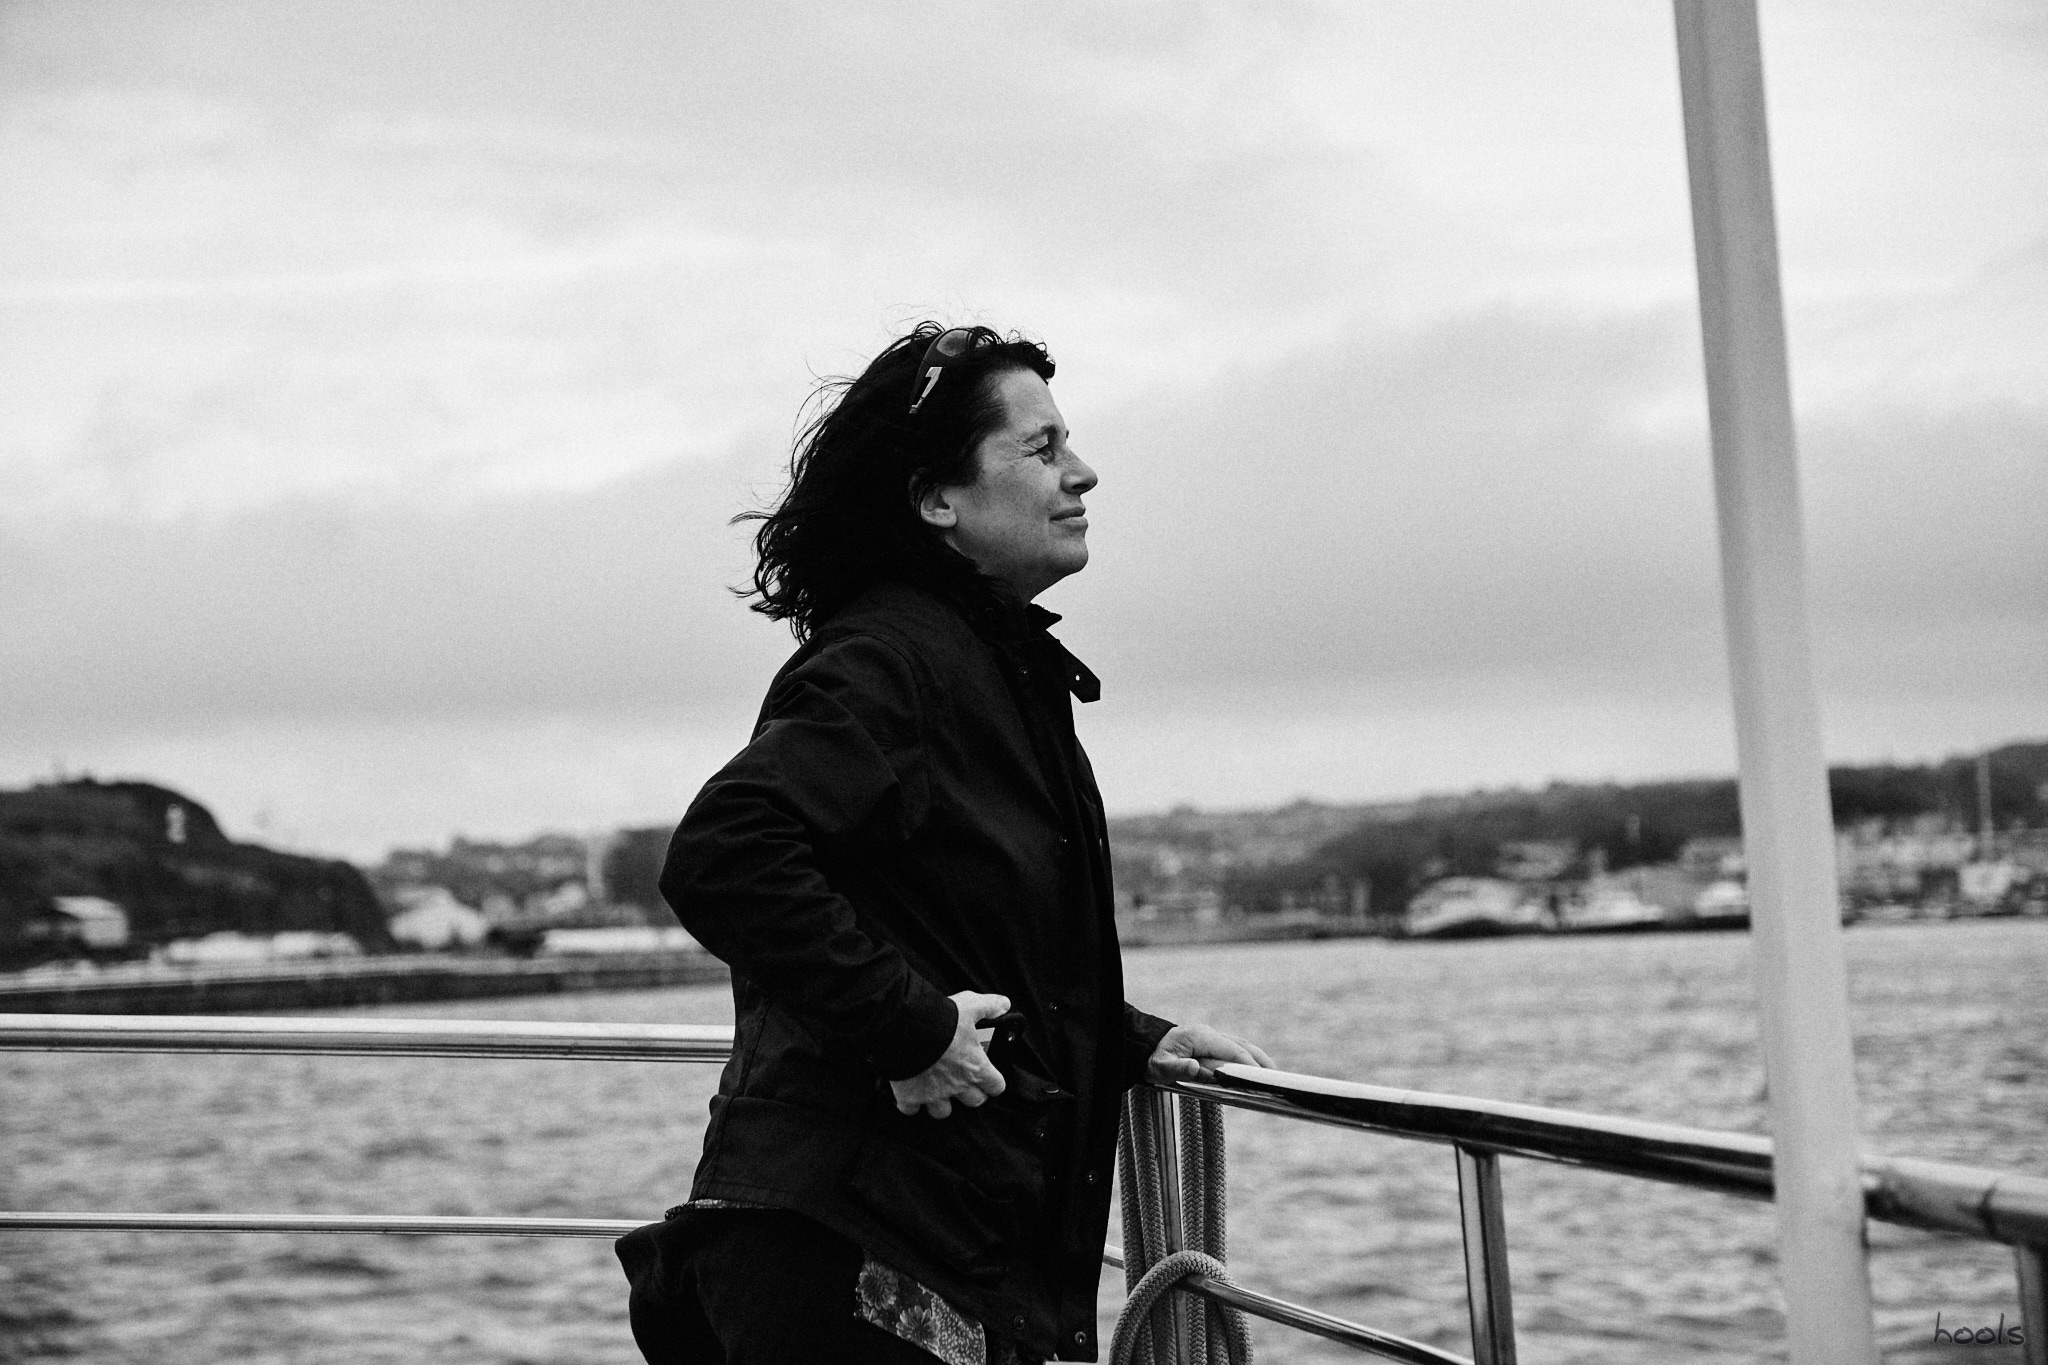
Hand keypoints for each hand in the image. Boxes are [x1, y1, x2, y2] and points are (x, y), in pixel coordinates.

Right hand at [888, 991, 1010, 1118]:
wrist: (905, 1028)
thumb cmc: (941, 1019)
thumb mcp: (970, 1006)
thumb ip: (989, 1006)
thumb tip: (1004, 1004)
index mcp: (976, 1067)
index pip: (996, 1086)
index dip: (993, 1082)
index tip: (989, 1076)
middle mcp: (957, 1086)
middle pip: (973, 1101)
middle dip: (970, 1093)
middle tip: (963, 1080)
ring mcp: (933, 1094)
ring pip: (943, 1111)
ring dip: (941, 1102)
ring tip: (936, 1089)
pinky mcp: (910, 1096)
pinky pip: (911, 1109)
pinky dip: (909, 1102)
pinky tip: (909, 1091)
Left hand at [1145, 1023, 1274, 1082]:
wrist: (1144, 1047)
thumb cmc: (1152, 1058)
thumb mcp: (1160, 1067)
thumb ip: (1179, 1068)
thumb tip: (1197, 1068)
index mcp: (1200, 1037)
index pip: (1232, 1049)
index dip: (1249, 1063)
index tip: (1262, 1077)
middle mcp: (1209, 1034)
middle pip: (1242, 1045)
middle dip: (1260, 1060)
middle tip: (1277, 1077)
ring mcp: (1210, 1038)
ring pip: (1240, 1045)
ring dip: (1257, 1058)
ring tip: (1272, 1075)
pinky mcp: (1210, 1044)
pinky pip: (1233, 1049)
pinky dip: (1247, 1058)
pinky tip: (1255, 1070)